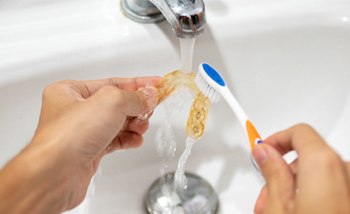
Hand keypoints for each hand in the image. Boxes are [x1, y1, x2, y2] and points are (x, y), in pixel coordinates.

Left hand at [0, 77, 159, 213]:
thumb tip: (148, 95)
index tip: (156, 84)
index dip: (138, 83)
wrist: (56, 174)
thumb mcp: (110, 102)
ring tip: (142, 126)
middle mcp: (75, 110)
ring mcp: (82, 132)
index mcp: (71, 91)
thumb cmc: (68, 136)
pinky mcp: (89, 150)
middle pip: (116, 103)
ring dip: (134, 124)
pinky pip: (114, 140)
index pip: (113, 82)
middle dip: (136, 106)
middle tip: (152, 107)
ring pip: (117, 123)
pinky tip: (135, 140)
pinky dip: (128, 139)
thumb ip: (134, 96)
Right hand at [252, 124, 349, 213]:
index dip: (276, 139)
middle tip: (266, 193)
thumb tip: (265, 153)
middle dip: (283, 172)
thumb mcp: (278, 207)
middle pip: (308, 157)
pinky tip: (297, 212)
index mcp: (324, 165)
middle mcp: (345, 172)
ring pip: (319, 175)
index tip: (262, 150)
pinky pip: (332, 188)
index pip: (299, 132)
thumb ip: (271, 173)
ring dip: (295, 187)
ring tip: (278, 210)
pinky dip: (313, 196)